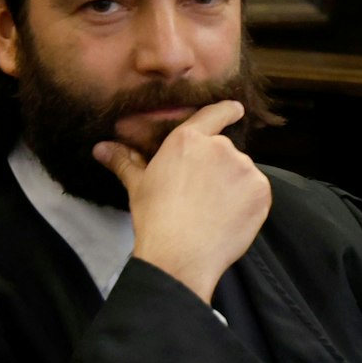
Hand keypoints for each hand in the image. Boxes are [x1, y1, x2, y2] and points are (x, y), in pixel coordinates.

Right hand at [93, 100, 270, 303]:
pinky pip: (257, 191)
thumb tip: (100, 148)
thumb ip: (125, 161)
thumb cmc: (155, 217)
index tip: (236, 108)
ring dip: (233, 184)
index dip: (227, 110)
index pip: (213, 114)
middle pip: (225, 152)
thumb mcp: (138, 185)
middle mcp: (220, 147)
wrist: (180, 254)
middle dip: (217, 168)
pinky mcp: (261, 191)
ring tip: (213, 209)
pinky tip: (229, 217)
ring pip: (242, 172)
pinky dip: (248, 201)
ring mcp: (244, 168)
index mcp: (188, 139)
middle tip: (202, 193)